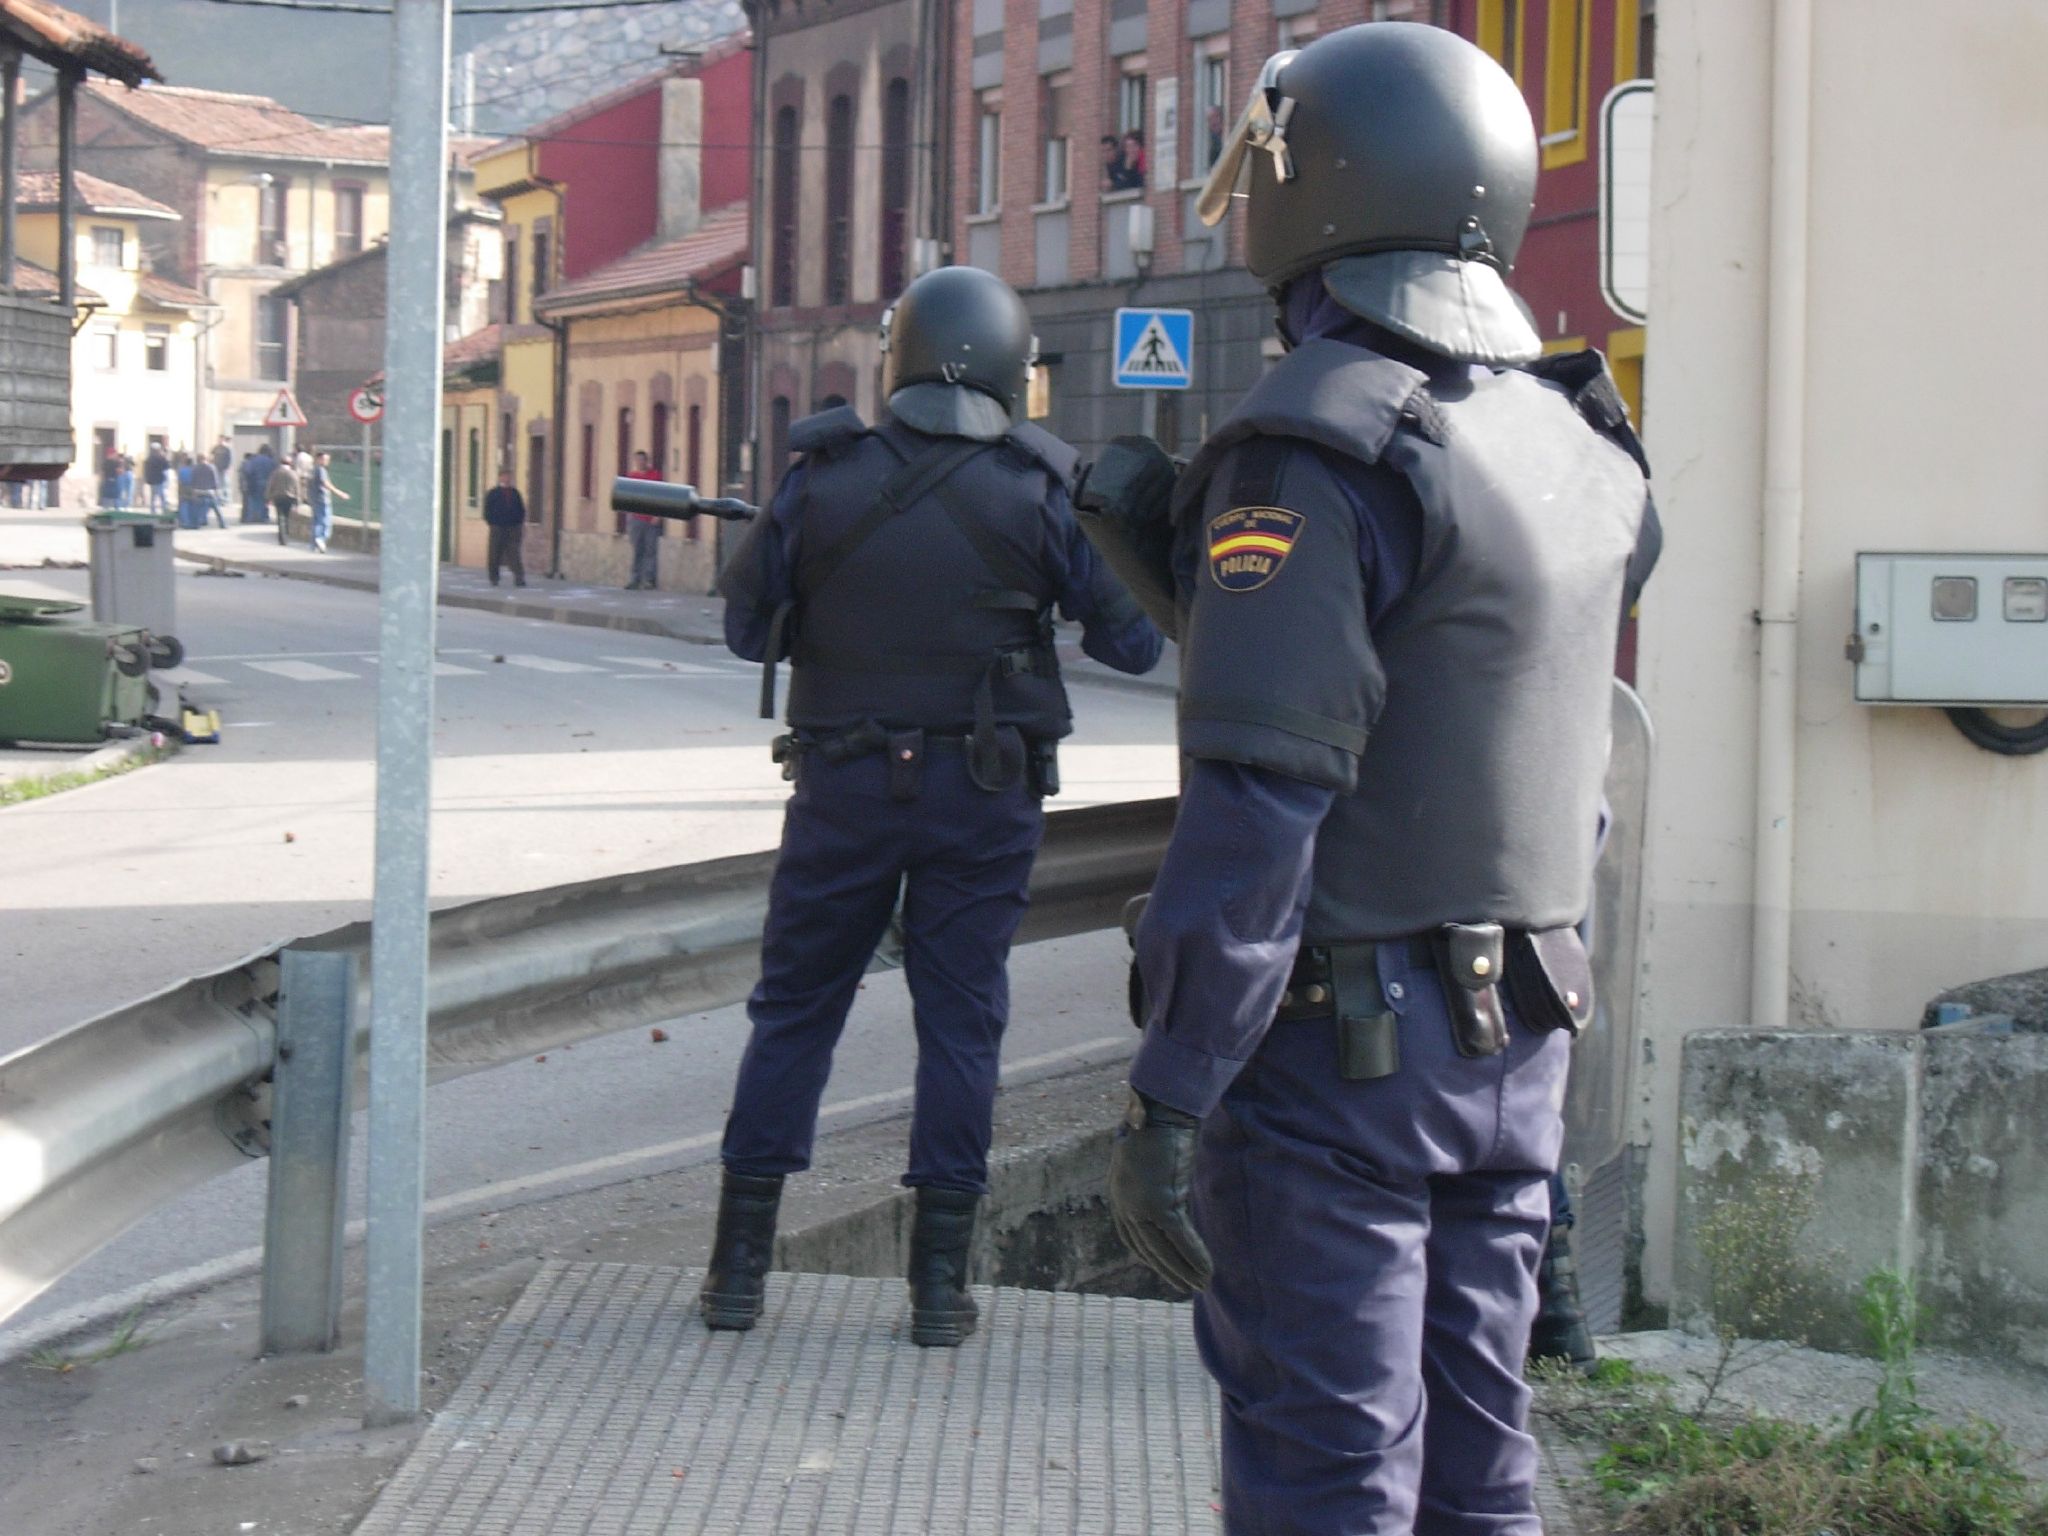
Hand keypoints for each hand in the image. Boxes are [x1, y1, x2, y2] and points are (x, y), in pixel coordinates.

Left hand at [1108, 1091, 1211, 1291]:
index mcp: (1118, 1192)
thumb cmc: (1158, 1124)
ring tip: (1201, 1284)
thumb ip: (1152, 1181)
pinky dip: (1195, 1256)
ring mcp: (1140, 1205)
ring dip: (1184, 1269)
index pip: (1130, 1236)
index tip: (1164, 1269)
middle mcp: (1124, 1202)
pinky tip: (1207, 1270)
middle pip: (1147, 1247)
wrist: (1162, 1107)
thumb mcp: (1148, 1158)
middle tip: (1185, 1286)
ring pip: (1163, 1248)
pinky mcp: (1160, 1204)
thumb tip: (1166, 1195)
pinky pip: (1180, 1238)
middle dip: (1167, 1270)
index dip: (1148, 1256)